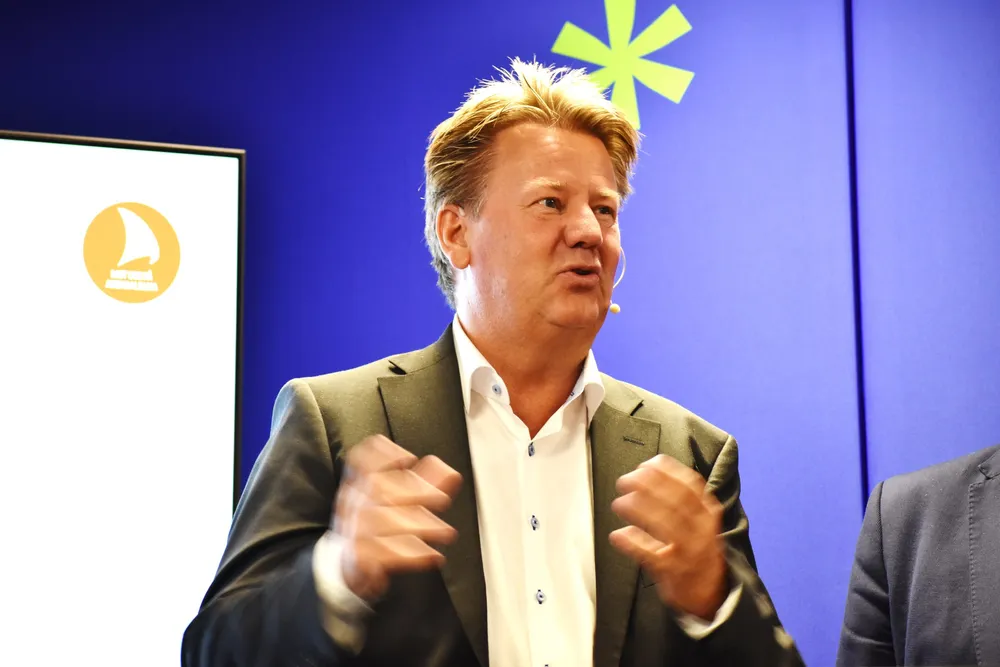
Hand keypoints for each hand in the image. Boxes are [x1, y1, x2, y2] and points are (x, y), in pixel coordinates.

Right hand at [333, 435, 461, 601]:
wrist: (350, 565)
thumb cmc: (377, 524)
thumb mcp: (398, 499)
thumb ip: (425, 483)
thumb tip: (452, 474)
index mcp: (360, 483)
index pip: (360, 458)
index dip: (383, 453)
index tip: (410, 459)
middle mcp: (353, 502)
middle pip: (377, 486)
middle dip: (415, 491)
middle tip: (443, 499)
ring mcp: (353, 529)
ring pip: (383, 521)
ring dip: (420, 526)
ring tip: (446, 532)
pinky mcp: (359, 557)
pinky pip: (383, 554)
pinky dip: (412, 555)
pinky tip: (433, 556)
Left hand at [609, 454, 726, 619]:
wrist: (712, 593)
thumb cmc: (697, 548)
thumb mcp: (699, 519)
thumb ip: (681, 496)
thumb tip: (648, 470)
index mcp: (708, 513)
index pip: (691, 485)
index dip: (667, 472)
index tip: (646, 465)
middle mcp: (702, 530)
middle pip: (676, 501)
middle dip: (648, 486)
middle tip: (624, 481)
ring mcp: (690, 552)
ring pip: (665, 526)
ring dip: (639, 510)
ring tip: (619, 504)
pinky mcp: (675, 573)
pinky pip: (652, 556)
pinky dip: (633, 544)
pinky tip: (617, 535)